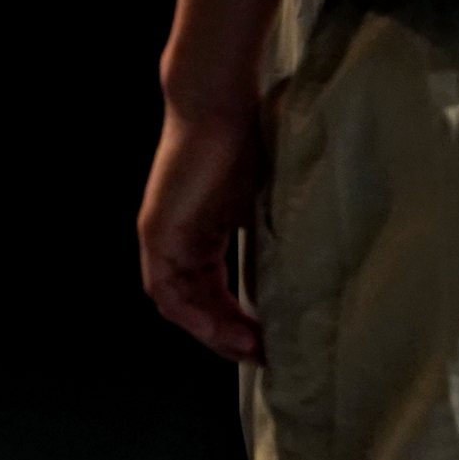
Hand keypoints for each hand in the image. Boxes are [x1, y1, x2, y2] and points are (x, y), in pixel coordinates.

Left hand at [139, 89, 266, 360]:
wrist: (219, 104)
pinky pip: (168, 291)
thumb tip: (301, 271)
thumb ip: (267, 236)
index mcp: (196, 233)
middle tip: (264, 356)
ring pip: (179, 304)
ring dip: (214, 333)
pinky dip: (196, 316)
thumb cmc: (246, 140)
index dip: (236, 322)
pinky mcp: (157, 233)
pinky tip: (228, 330)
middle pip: (193, 306)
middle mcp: (172, 239)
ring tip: (252, 349)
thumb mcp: (261, 201)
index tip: (269, 340)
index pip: (209, 293)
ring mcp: (160, 237)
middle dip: (228, 336)